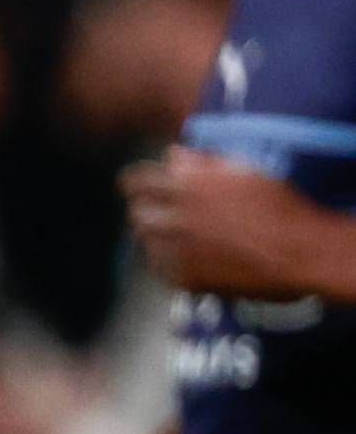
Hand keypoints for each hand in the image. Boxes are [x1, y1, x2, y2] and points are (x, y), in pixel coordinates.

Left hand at [126, 149, 345, 298]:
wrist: (299, 251)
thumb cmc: (278, 206)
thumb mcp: (243, 173)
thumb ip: (201, 163)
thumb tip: (171, 154)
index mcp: (187, 186)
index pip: (135, 182)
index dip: (134, 184)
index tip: (138, 187)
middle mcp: (174, 217)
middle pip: (137, 214)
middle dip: (146, 211)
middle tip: (163, 214)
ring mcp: (177, 250)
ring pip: (145, 243)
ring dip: (157, 237)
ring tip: (182, 237)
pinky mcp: (184, 279)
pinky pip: (160, 269)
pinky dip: (168, 262)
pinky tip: (189, 257)